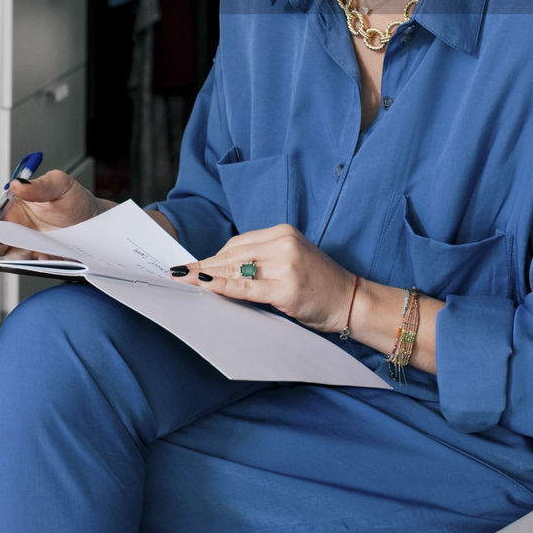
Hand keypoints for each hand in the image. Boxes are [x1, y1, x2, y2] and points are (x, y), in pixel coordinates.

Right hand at [0, 170, 111, 259]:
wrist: (97, 222)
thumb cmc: (75, 200)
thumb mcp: (60, 184)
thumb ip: (39, 185)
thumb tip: (15, 185)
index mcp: (14, 207)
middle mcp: (16, 229)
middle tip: (3, 238)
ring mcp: (27, 246)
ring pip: (10, 256)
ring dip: (16, 254)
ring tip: (33, 249)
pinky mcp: (40, 261)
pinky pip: (31, 266)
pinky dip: (37, 262)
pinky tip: (48, 254)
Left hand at [172, 223, 355, 333]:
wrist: (351, 300)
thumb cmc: (319, 284)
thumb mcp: (291, 260)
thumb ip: (263, 259)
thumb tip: (223, 269)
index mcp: (283, 232)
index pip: (238, 243)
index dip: (213, 256)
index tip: (193, 265)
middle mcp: (283, 243)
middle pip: (233, 254)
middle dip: (205, 266)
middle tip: (181, 273)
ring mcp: (285, 264)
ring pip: (236, 269)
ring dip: (209, 276)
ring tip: (187, 281)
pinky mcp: (286, 288)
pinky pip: (246, 287)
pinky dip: (223, 287)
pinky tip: (207, 286)